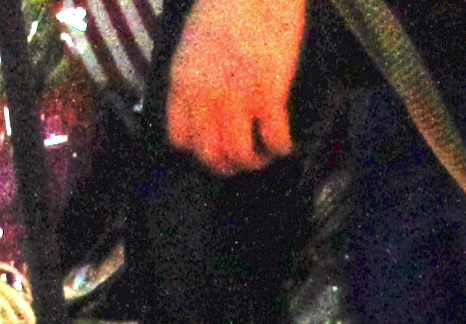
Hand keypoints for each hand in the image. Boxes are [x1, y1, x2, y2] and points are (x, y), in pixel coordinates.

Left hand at [168, 0, 306, 171]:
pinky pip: (274, 140)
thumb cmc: (226, 6)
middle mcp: (205, 96)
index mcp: (182, 82)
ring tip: (264, 153)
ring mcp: (236, 98)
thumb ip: (196, 77)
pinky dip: (281, 148)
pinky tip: (284, 142)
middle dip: (227, 165)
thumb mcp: (193, 43)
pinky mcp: (268, 95)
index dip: (199, 149)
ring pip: (240, 155)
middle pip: (210, 154)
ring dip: (255, 161)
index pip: (181, 139)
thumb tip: (208, 105)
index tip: (214, 145)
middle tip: (242, 158)